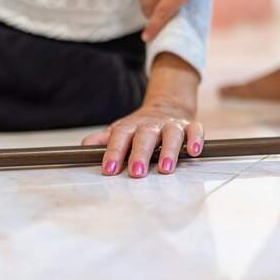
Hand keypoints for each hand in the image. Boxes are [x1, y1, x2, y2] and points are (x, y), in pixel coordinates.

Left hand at [82, 53, 203, 177]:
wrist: (165, 107)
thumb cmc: (139, 126)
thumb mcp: (120, 130)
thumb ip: (103, 140)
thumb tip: (83, 147)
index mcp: (131, 126)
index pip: (120, 137)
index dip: (114, 153)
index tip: (109, 170)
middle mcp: (151, 125)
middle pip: (145, 137)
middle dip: (140, 155)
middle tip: (136, 173)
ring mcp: (171, 125)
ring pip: (171, 134)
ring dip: (169, 151)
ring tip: (165, 169)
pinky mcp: (189, 126)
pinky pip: (195, 129)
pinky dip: (196, 139)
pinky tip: (194, 151)